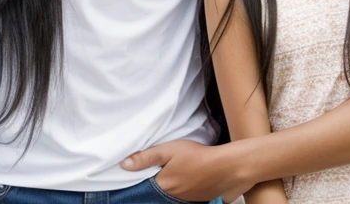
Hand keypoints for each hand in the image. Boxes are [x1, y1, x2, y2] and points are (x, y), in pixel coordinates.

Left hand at [122, 139, 250, 202]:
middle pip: (156, 192)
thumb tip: (124, 165)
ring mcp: (185, 200)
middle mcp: (172, 197)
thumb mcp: (168, 150)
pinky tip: (183, 179)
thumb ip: (146, 158)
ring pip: (169, 195)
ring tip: (169, 174)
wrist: (225, 167)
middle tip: (153, 172)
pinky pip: (181, 197)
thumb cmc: (196, 155)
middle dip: (152, 184)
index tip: (134, 176)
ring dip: (167, 187)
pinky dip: (178, 189)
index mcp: (163, 185)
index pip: (144, 187)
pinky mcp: (196, 200)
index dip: (139, 181)